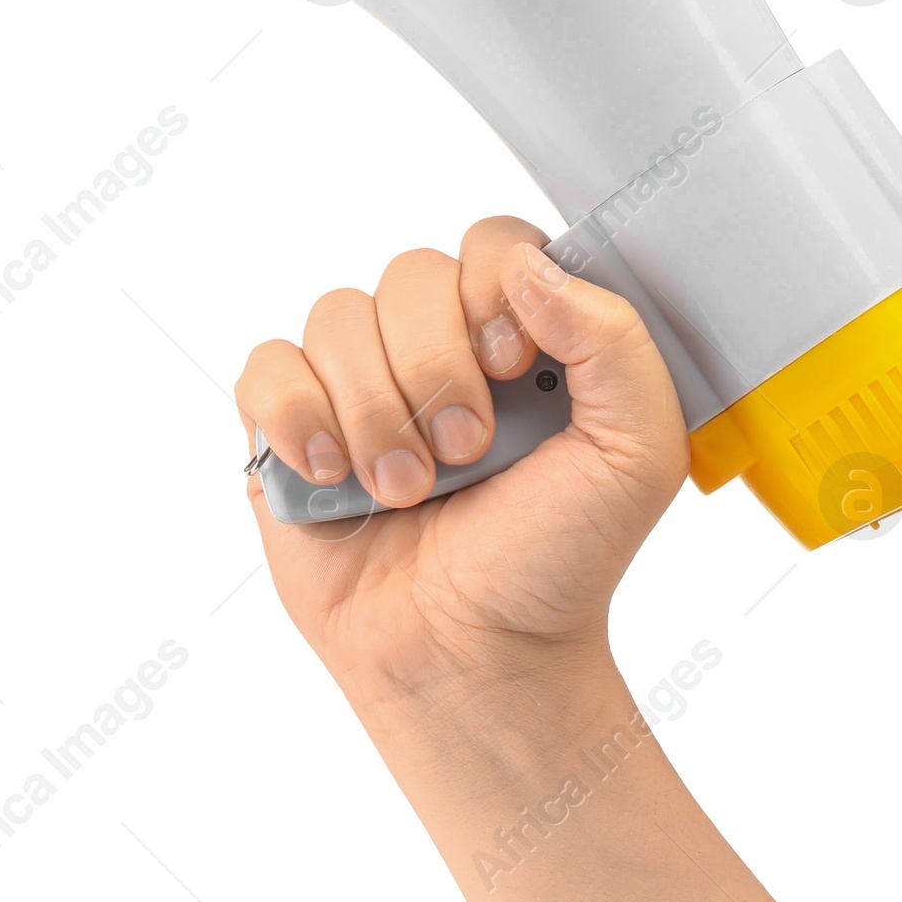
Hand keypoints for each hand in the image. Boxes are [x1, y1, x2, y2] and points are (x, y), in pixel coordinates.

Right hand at [235, 215, 689, 704]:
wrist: (476, 657)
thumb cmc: (556, 561)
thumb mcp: (636, 452)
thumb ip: (612, 339)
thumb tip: (525, 266)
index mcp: (522, 337)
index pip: (493, 244)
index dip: (493, 290)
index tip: (515, 366)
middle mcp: (438, 347)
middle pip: (409, 274)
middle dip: (436, 368)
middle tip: (466, 451)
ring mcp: (360, 386)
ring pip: (336, 317)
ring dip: (375, 411)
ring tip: (406, 490)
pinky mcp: (292, 430)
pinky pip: (265, 366)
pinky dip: (296, 417)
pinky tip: (335, 478)